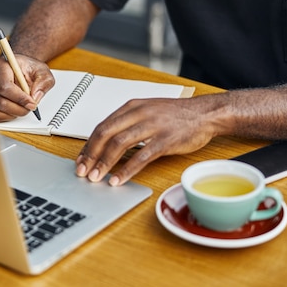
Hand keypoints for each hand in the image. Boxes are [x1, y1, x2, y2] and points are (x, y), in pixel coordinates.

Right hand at [0, 54, 54, 120]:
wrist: (17, 68)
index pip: (5, 86)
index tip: (32, 104)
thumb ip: (43, 82)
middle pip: (0, 101)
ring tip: (21, 107)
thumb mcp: (42, 71)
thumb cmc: (27, 68)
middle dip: (18, 109)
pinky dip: (4, 116)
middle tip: (29, 108)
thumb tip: (35, 97)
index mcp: (1, 65)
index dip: (20, 99)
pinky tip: (12, 110)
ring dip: (12, 114)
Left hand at [75, 96, 222, 185]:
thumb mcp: (148, 112)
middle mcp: (139, 114)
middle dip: (91, 155)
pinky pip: (141, 156)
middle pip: (105, 134)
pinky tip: (118, 179)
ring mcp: (152, 126)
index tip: (80, 160)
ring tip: (96, 178)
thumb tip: (107, 143)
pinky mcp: (165, 140)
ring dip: (104, 163)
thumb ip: (128, 123)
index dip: (88, 145)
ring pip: (119, 144)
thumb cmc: (177, 115)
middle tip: (82, 171)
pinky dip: (126, 170)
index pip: (102, 126)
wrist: (206, 113)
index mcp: (132, 107)